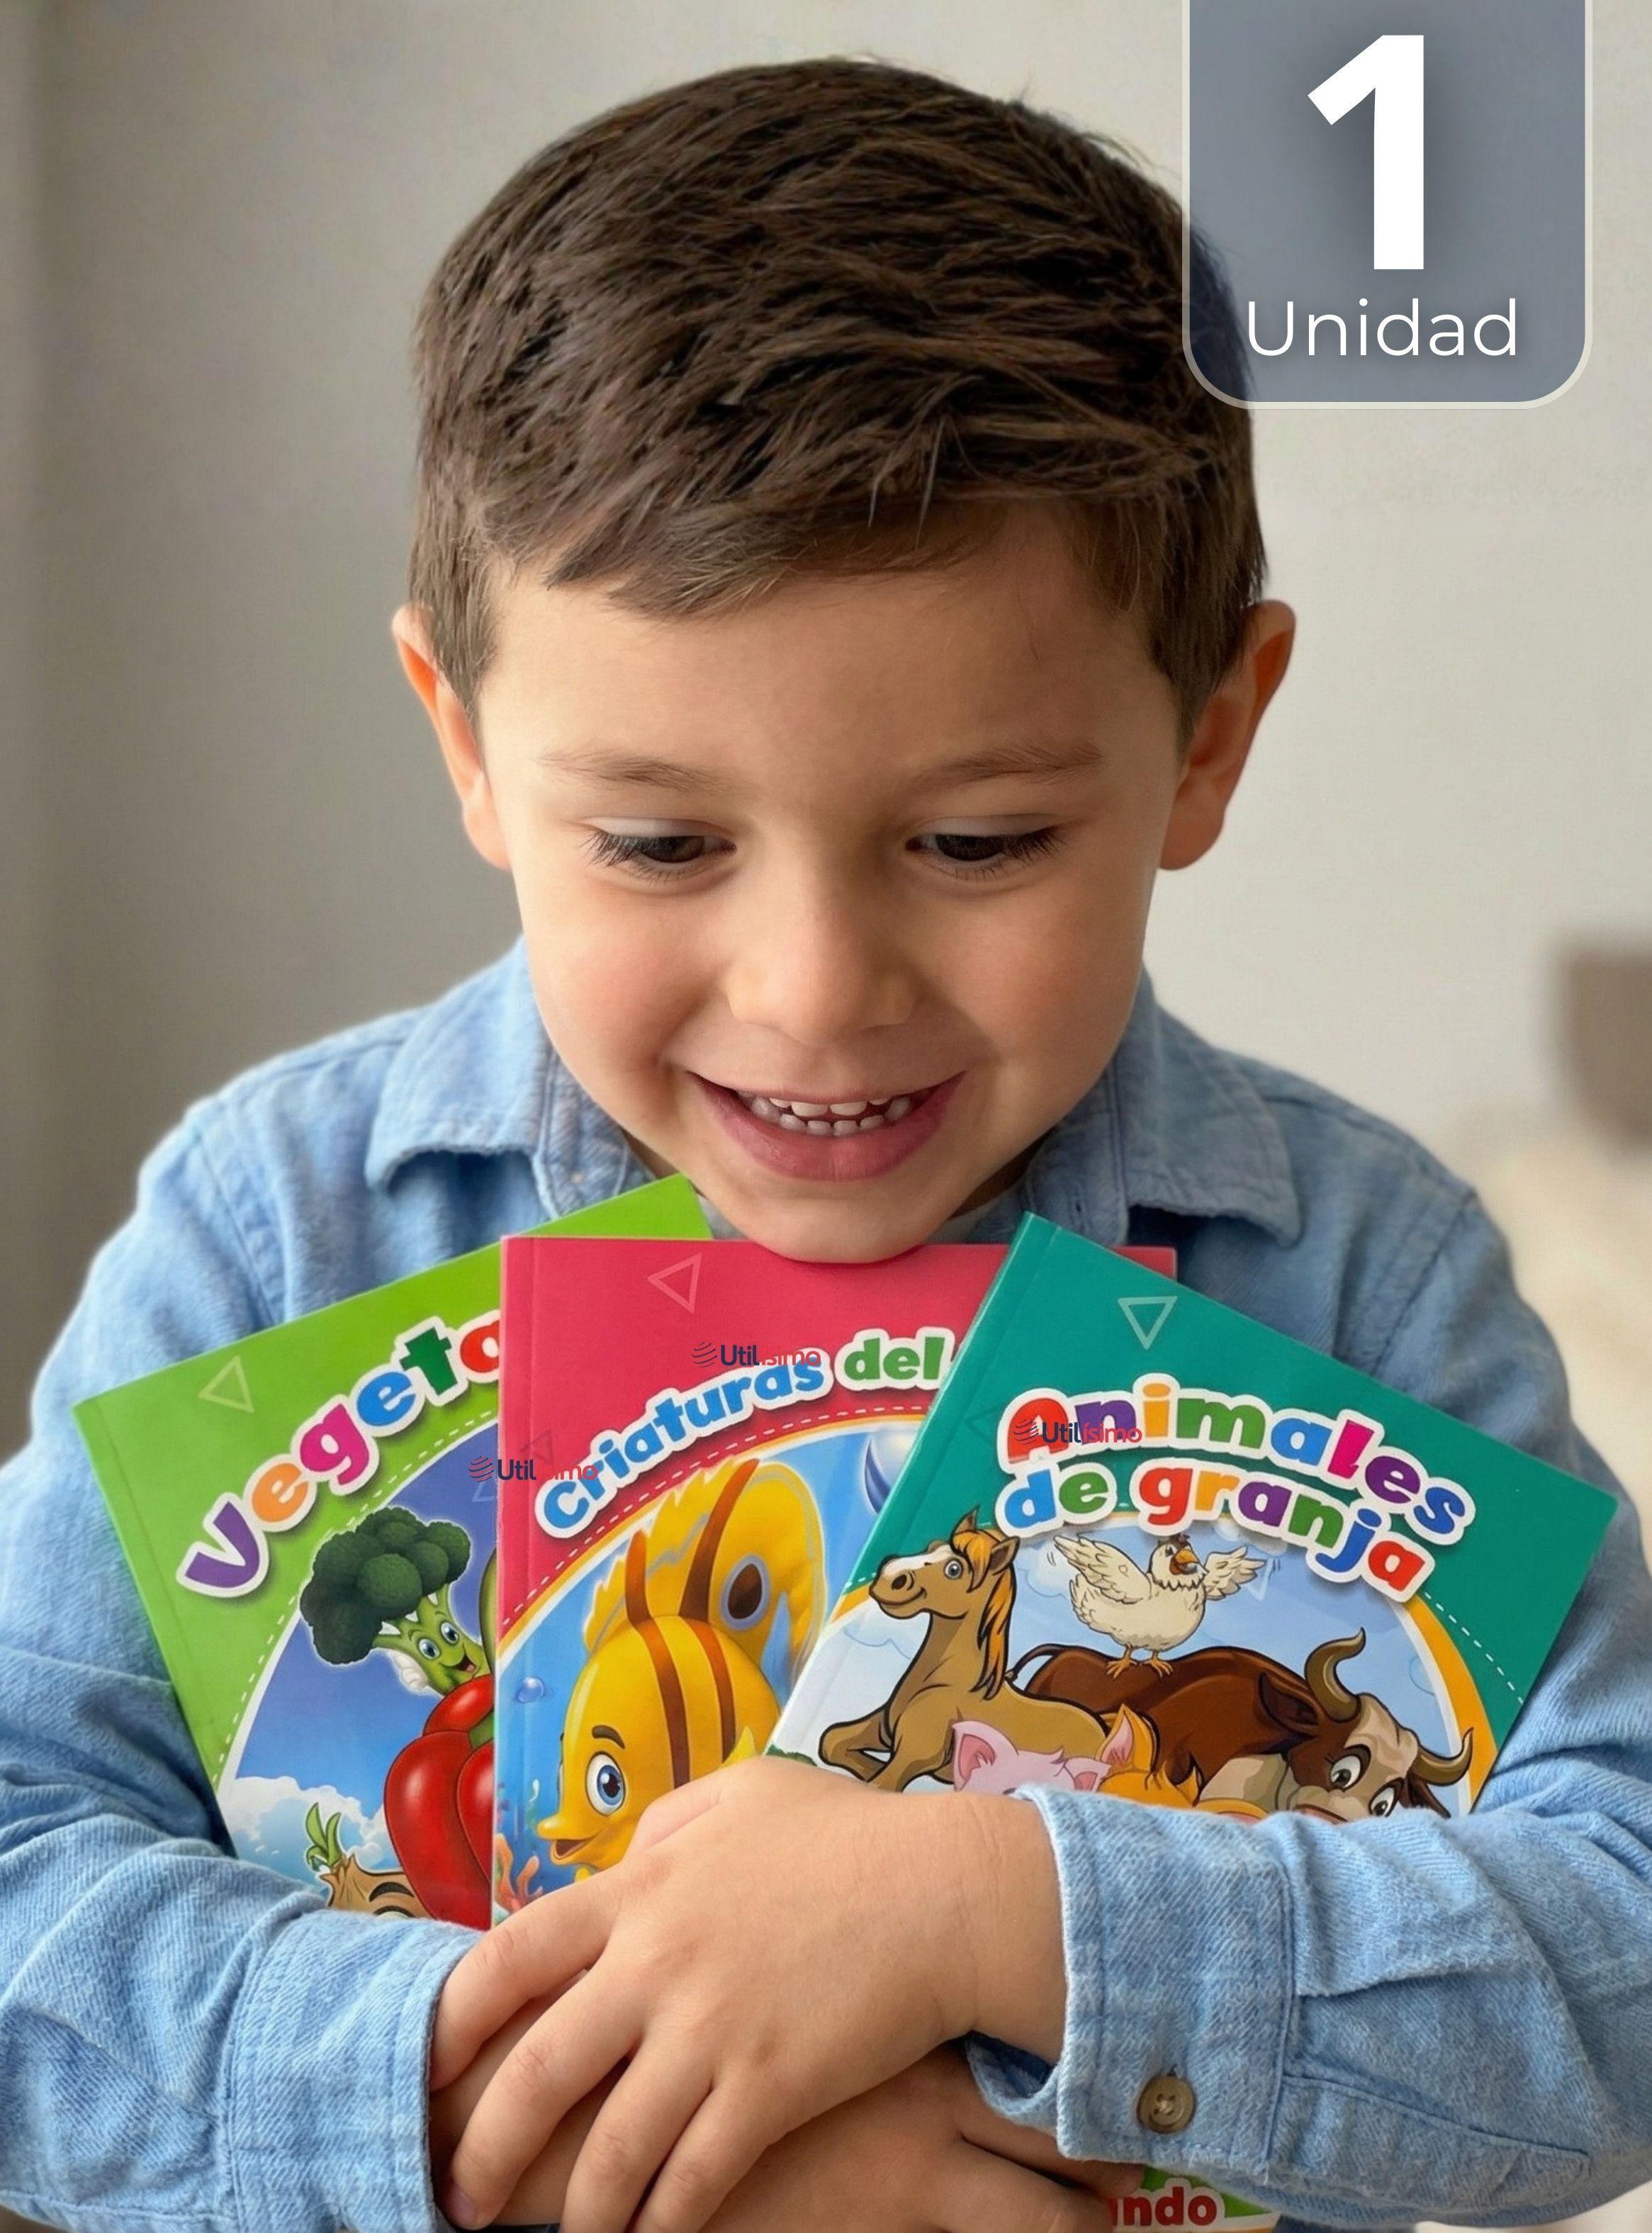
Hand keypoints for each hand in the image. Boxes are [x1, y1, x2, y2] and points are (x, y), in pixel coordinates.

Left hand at [429, 1757, 1065, 2232]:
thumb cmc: (848, 1838)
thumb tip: (622, 1865)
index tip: (426, 2071)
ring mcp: (708, 2031)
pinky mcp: (766, 2089)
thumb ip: (668, 1830)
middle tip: (462, 2196)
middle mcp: (654, 1964)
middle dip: (483, 2148)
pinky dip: (659, 2224)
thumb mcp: (743, 1796)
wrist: (945, 1892)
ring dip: (575, 2212)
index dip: (450, 2023)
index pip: (505, 1958)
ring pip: (608, 2149)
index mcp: (639, 1891)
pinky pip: (690, 2180)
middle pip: (534, 2070)